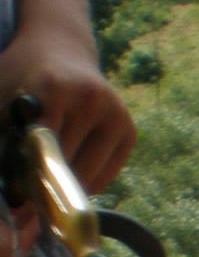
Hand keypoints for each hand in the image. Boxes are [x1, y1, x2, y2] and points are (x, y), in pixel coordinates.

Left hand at [0, 23, 136, 195]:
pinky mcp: (129, 132)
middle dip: (45, 185)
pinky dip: (85, 183)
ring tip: (47, 179)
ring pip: (88, 177)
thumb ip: (5, 144)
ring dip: (65, 187)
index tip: (18, 198)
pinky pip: (105, 178)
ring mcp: (116, 116)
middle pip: (67, 165)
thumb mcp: (2, 98)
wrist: (60, 50)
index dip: (29, 176)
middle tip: (28, 195)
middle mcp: (92, 101)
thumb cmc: (22, 77)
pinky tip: (69, 168)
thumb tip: (15, 206)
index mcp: (55, 88)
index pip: (44, 148)